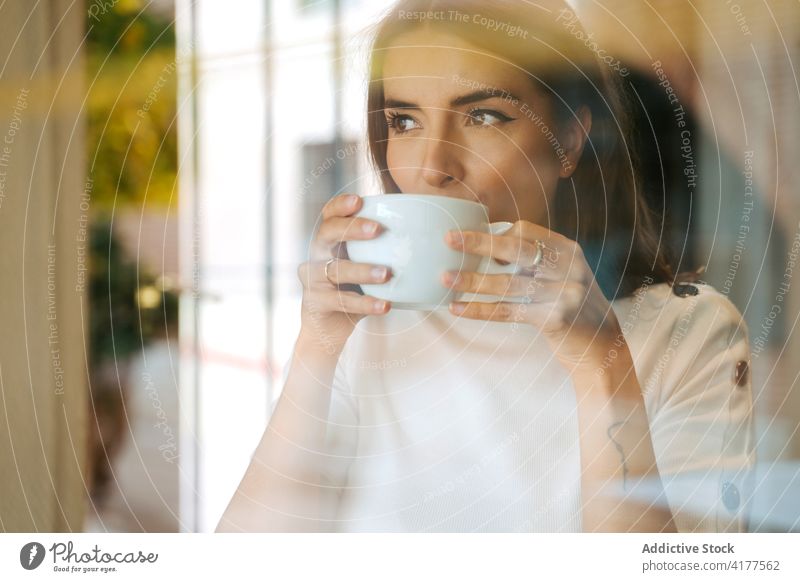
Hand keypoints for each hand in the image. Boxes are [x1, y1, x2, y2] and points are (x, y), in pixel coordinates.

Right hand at [297, 193, 392, 353]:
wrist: (329, 328)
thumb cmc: (354, 290)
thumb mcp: (365, 266)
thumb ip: (384, 252)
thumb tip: (431, 240)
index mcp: (329, 241)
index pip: (329, 215)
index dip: (341, 205)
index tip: (360, 200)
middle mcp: (317, 255)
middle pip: (327, 233)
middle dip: (352, 228)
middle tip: (377, 229)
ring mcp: (312, 279)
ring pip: (336, 270)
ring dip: (362, 270)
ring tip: (387, 274)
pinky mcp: (315, 303)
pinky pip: (342, 302)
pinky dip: (365, 303)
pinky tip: (385, 305)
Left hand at [442, 220, 622, 375]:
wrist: (602, 346)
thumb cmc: (572, 307)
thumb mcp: (562, 275)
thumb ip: (534, 262)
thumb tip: (486, 252)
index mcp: (567, 250)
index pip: (526, 231)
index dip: (495, 234)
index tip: (467, 237)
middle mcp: (568, 267)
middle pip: (516, 250)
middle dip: (479, 244)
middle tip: (450, 240)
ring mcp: (563, 292)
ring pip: (507, 284)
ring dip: (472, 281)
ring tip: (445, 279)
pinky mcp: (554, 318)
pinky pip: (507, 311)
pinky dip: (479, 310)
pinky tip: (457, 308)